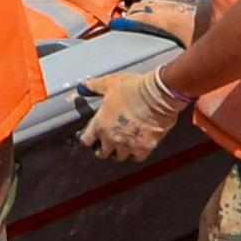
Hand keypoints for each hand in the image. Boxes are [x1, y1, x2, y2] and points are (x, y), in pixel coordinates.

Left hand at [73, 67, 189, 166]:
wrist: (158, 95)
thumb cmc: (133, 88)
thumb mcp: (109, 83)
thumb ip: (93, 86)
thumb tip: (82, 86)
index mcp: (100, 125)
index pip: (85, 141)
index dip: (86, 139)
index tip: (89, 138)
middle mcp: (112, 139)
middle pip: (102, 153)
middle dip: (103, 148)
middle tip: (106, 142)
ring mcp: (128, 145)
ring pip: (119, 157)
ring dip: (119, 151)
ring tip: (122, 144)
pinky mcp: (144, 148)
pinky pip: (136, 157)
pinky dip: (136, 153)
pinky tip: (137, 146)